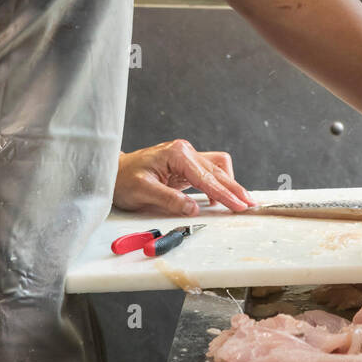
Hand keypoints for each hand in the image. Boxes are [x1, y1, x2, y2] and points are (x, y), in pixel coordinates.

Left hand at [113, 140, 259, 215]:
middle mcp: (185, 151)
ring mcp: (186, 157)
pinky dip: (218, 184)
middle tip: (249, 204)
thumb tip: (193, 209)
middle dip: (234, 188)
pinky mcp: (185, 166)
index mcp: (177, 154)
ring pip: (217, 168)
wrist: (112, 173)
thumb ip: (169, 200)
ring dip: (229, 184)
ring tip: (240, 202)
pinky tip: (220, 199)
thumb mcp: (142, 192)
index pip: (206, 177)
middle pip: (218, 170)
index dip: (224, 193)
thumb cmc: (123, 180)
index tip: (238, 204)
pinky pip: (209, 173)